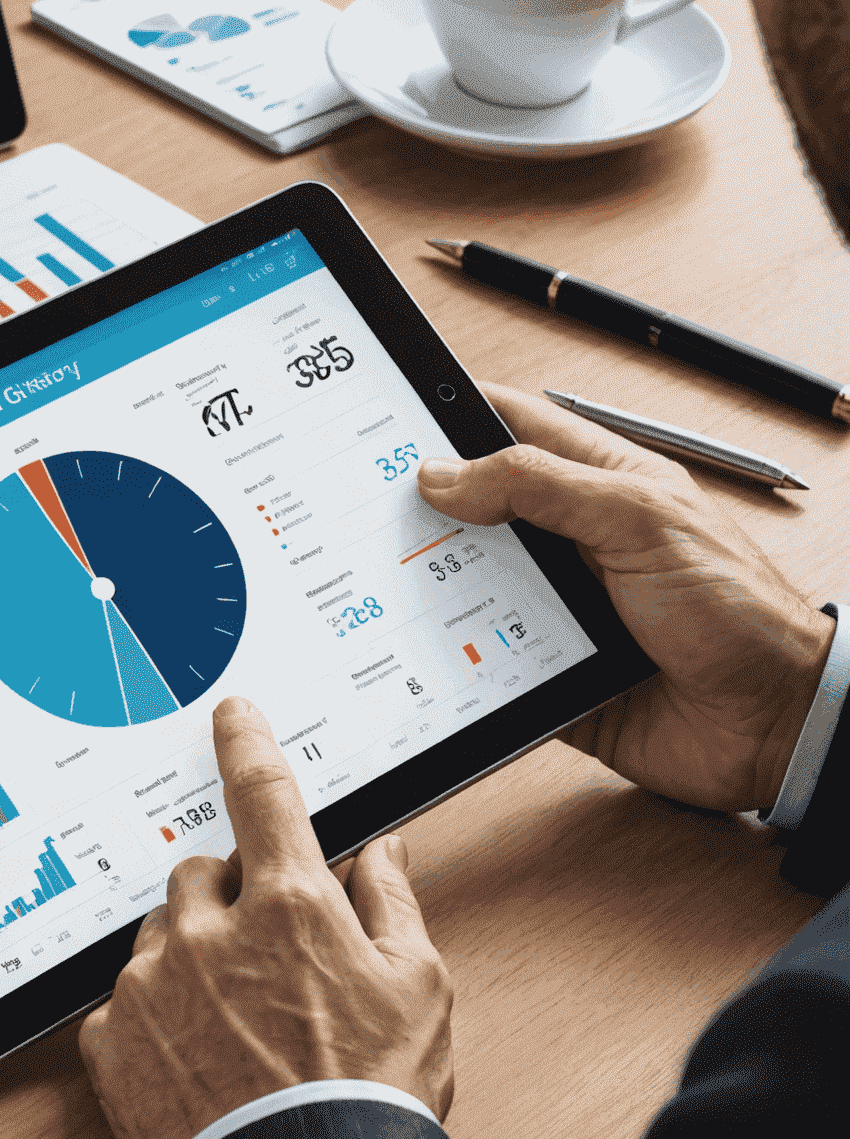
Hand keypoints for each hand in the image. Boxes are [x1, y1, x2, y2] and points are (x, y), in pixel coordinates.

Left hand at [78, 697, 452, 1138]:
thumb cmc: (370, 1099)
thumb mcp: (419, 990)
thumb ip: (392, 901)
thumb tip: (383, 849)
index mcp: (285, 903)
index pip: (261, 792)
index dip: (246, 741)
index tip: (231, 713)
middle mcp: (207, 929)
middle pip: (201, 875)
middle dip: (228, 902)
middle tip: (263, 965)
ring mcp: (152, 981)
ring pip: (160, 936)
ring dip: (188, 960)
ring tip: (232, 1028)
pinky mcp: (111, 1037)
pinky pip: (124, 1001)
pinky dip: (153, 1019)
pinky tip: (194, 1061)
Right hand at [417, 382, 832, 812]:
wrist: (773, 724)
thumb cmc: (738, 612)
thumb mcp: (640, 519)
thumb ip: (542, 487)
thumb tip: (445, 474)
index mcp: (597, 486)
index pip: (511, 429)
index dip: (454, 414)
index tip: (394, 414)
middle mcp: (568, 542)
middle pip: (473, 511)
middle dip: (421, 509)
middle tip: (365, 507)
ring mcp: (554, 607)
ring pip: (465, 585)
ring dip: (429, 586)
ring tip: (382, 578)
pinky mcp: (542, 670)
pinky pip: (477, 659)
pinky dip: (449, 658)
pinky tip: (420, 652)